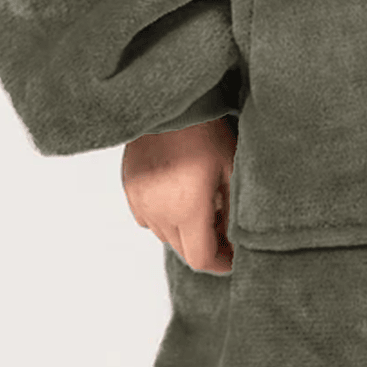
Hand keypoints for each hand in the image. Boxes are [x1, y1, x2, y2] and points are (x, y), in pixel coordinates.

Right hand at [122, 115, 237, 274]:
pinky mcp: (130, 189)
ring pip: (165, 235)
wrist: (170, 103)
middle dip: (206, 246)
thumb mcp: (231, 170)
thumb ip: (233, 211)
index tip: (235, 256)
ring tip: (204, 205)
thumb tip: (236, 240)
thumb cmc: (206, 131)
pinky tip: (180, 194)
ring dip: (184, 230)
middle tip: (225, 228)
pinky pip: (149, 217)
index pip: (201, 259)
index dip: (222, 263)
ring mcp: (140, 202)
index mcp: (186, 210)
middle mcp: (158, 212)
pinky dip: (165, 216)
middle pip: (183, 250)